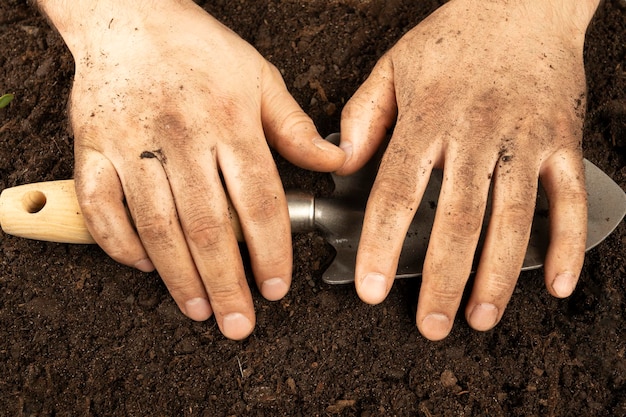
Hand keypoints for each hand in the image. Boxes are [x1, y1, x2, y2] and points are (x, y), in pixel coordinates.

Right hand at [39, 0, 344, 339]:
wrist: (127, 16)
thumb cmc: (197, 49)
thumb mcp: (259, 77)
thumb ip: (294, 127)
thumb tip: (335, 163)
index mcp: (229, 121)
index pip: (259, 200)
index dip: (269, 251)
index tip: (275, 287)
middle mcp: (182, 137)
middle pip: (209, 225)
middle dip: (227, 282)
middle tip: (239, 322)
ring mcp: (132, 144)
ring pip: (157, 226)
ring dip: (179, 276)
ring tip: (199, 308)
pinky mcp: (92, 147)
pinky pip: (103, 207)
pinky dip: (120, 243)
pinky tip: (145, 267)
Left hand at [339, 0, 598, 339]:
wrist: (523, 3)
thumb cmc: (454, 38)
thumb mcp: (393, 67)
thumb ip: (362, 117)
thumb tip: (340, 164)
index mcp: (429, 118)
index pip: (397, 193)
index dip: (379, 244)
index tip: (369, 287)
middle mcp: (476, 133)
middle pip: (458, 220)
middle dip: (441, 279)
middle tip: (429, 323)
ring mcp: (526, 140)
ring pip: (513, 219)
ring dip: (498, 275)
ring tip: (480, 317)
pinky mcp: (564, 142)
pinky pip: (570, 200)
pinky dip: (568, 245)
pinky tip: (556, 284)